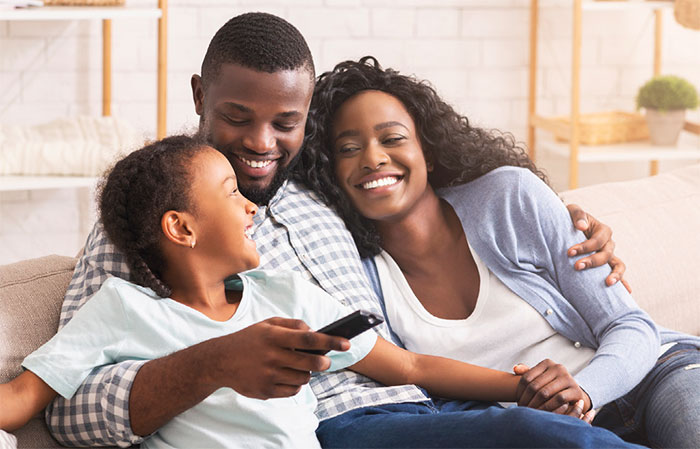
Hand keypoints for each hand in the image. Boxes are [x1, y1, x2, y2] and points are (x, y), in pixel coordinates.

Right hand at [208, 317, 349, 398]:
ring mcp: (269, 376)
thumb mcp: (268, 324)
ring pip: (304, 378)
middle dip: (324, 362)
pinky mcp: (266, 391)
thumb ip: (293, 324)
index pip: (309, 339)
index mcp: (274, 336)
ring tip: (297, 366)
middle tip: (325, 361)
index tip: (347, 343)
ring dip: (307, 373)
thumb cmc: (249, 339)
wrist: (219, 361)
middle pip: (311, 363)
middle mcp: (272, 356)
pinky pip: (293, 390)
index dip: (330, 341)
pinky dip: (295, 384)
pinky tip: (287, 376)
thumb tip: (315, 331)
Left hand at [513, 360, 590, 419]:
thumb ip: (527, 373)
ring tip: (530, 413)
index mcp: (547, 363)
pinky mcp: (575, 390)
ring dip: (536, 405)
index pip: (527, 377)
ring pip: (545, 393)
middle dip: (527, 400)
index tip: (517, 401)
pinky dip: (548, 407)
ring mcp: (568, 378)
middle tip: (522, 409)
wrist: (574, 395)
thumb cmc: (552, 386)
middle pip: (535, 385)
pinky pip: (558, 399)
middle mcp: (558, 367)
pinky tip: (543, 414)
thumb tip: (515, 368)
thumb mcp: (540, 378)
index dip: (520, 391)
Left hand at [565, 204, 631, 292]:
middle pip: (606, 254)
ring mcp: (609, 255)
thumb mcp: (572, 211)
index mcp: (603, 230)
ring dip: (615, 275)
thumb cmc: (570, 218)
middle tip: (577, 266)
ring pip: (618, 265)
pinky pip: (617, 274)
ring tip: (608, 283)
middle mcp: (609, 243)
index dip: (585, 247)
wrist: (568, 226)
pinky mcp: (605, 265)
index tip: (569, 252)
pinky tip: (627, 292)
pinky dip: (623, 282)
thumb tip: (582, 227)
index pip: (597, 241)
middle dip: (592, 261)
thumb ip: (578, 215)